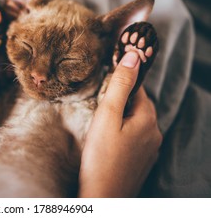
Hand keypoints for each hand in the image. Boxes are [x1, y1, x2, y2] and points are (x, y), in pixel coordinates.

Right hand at [79, 51, 161, 196]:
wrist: (102, 198)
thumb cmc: (101, 157)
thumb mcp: (107, 116)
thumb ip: (119, 86)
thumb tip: (132, 55)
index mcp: (148, 119)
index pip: (138, 89)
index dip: (122, 83)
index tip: (106, 85)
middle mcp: (154, 133)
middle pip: (138, 106)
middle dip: (120, 103)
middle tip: (99, 110)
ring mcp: (150, 149)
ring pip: (136, 123)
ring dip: (121, 119)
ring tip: (101, 127)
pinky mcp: (142, 161)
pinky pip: (134, 138)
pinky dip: (123, 135)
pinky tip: (108, 143)